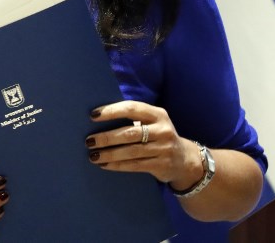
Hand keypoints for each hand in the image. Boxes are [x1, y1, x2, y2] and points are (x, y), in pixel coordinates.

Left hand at [85, 100, 203, 190]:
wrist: (185, 159)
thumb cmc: (159, 136)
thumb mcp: (153, 122)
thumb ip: (134, 118)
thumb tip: (100, 118)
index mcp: (158, 114)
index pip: (132, 108)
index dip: (112, 111)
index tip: (93, 115)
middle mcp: (162, 130)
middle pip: (129, 133)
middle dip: (107, 137)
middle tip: (89, 140)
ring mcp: (163, 149)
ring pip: (130, 151)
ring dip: (109, 154)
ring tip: (93, 155)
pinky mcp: (161, 165)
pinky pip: (134, 165)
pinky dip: (117, 165)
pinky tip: (104, 164)